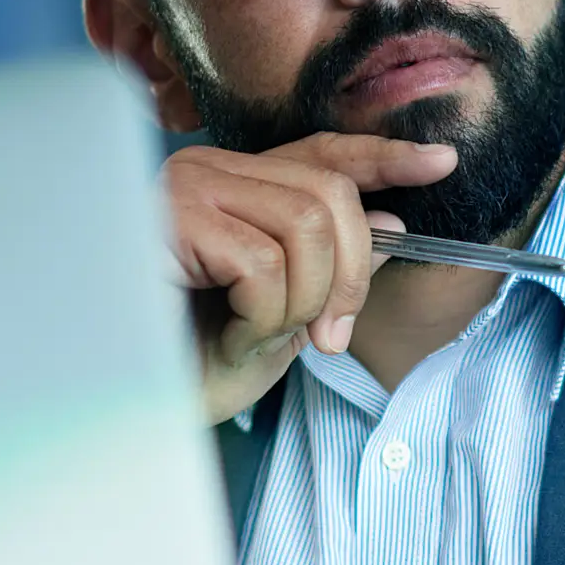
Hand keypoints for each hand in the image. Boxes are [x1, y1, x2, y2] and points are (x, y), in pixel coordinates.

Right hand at [162, 132, 457, 423]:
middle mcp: (207, 171)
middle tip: (330, 336)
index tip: (443, 162)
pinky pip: (262, 264)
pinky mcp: (166, 219)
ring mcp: (184, 188)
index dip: (384, 156)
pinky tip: (225, 337)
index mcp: (234, 186)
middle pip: (330, 194)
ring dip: (302, 303)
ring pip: (306, 227)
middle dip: (349, 274)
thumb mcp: (284, 318)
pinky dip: (262, 317)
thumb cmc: (190, 366)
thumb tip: (391, 222)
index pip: (322, 154)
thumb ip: (330, 266)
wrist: (122, 411)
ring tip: (255, 336)